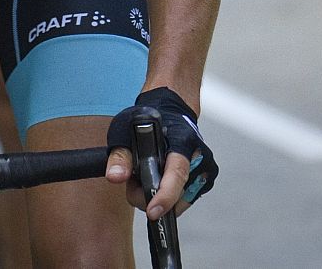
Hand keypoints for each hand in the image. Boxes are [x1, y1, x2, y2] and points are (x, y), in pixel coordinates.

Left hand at [105, 87, 216, 218]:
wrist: (169, 111)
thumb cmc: (148, 120)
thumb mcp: (125, 130)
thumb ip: (120, 155)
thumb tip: (115, 177)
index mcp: (183, 140)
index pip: (177, 173)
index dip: (165, 196)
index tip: (152, 211)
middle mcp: (199, 155)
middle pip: (177, 194)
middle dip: (151, 197)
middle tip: (134, 184)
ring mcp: (206, 169)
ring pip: (181, 201)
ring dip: (160, 197)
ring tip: (146, 178)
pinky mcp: (205, 179)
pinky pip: (185, 199)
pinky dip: (169, 195)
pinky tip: (159, 180)